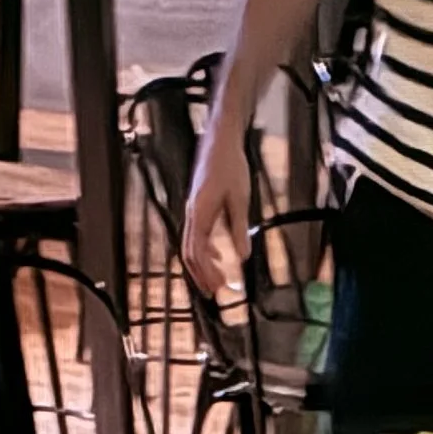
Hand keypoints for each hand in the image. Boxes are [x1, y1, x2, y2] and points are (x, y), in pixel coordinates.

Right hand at [181, 127, 251, 304]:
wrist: (220, 140)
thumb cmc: (231, 165)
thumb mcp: (240, 199)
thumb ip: (239, 228)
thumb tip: (243, 257)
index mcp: (200, 213)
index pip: (198, 252)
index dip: (207, 272)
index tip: (220, 287)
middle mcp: (192, 214)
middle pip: (189, 253)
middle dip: (200, 275)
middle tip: (214, 293)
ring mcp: (193, 209)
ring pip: (190, 245)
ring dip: (201, 265)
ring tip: (214, 282)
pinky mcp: (198, 205)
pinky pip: (195, 234)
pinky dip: (203, 250)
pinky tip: (216, 256)